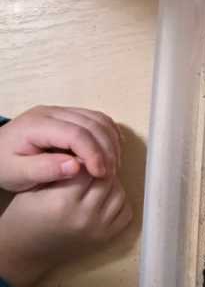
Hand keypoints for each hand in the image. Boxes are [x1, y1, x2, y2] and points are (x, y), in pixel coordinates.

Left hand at [0, 107, 121, 192]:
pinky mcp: (68, 115)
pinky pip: (97, 119)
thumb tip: (76, 167)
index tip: (101, 174)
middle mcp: (51, 112)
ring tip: (111, 166)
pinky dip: (109, 135)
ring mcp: (61, 111)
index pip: (76, 133)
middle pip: (92, 123)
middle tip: (110, 174)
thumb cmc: (4, 164)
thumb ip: (44, 170)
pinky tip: (109, 153)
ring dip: (111, 142)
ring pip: (99, 119)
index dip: (94, 153)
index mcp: (37, 125)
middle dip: (107, 150)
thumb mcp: (17, 174)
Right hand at [0, 172, 131, 286]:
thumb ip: (59, 171)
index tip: (80, 159)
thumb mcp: (34, 187)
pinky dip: (119, 202)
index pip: (87, 168)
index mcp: (63, 201)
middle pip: (107, 180)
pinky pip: (125, 213)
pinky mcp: (106, 238)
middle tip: (90, 168)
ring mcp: (98, 229)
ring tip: (96, 182)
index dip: (84, 160)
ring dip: (112, 185)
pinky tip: (105, 198)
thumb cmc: (26, 215)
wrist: (26, 250)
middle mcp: (84, 216)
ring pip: (120, 194)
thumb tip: (84, 155)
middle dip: (100, 170)